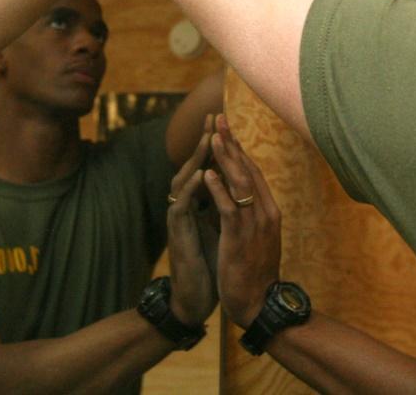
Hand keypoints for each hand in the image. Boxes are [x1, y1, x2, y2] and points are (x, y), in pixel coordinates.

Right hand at [166, 114, 219, 327]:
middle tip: (214, 117)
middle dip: (204, 142)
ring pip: (184, 180)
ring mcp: (180, 218)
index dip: (217, 147)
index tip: (227, 124)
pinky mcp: (178, 233)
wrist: (196, 298)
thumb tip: (236, 189)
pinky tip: (201, 174)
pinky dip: (192, 189)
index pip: (207, 167)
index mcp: (199, 205)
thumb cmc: (209, 264)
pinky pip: (183, 205)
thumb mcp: (220, 229)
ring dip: (196, 159)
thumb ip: (223, 208)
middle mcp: (187, 206)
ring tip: (208, 138)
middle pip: (193, 165)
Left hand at [202, 114, 279, 326]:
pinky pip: (228, 208)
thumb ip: (251, 213)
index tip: (227, 129)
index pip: (254, 173)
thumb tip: (241, 193)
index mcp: (269, 211)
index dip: (240, 149)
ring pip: (240, 184)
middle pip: (248, 170)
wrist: (259, 303)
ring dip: (225, 159)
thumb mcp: (258, 236)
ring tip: (212, 138)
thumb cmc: (255, 271)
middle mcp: (265, 212)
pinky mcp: (240, 237)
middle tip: (219, 120)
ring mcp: (254, 224)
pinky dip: (218, 190)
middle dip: (232, 144)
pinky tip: (207, 175)